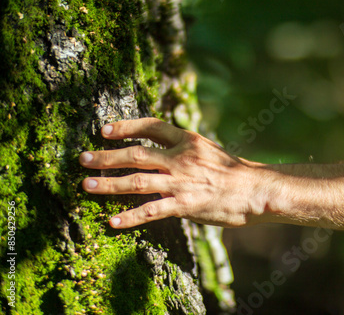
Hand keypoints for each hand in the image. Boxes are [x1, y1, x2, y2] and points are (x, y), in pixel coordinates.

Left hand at [79, 118, 266, 228]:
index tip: (104, 130)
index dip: (125, 127)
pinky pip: (151, 210)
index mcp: (189, 140)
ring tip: (87, 185)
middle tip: (83, 158)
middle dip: (107, 156)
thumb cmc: (235, 172)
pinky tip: (113, 221)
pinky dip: (130, 216)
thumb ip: (185, 148)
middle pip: (136, 154)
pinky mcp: (185, 205)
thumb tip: (162, 148)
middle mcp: (182, 158)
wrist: (256, 191)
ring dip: (109, 183)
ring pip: (138, 180)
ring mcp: (182, 182)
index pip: (151, 126)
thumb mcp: (210, 150)